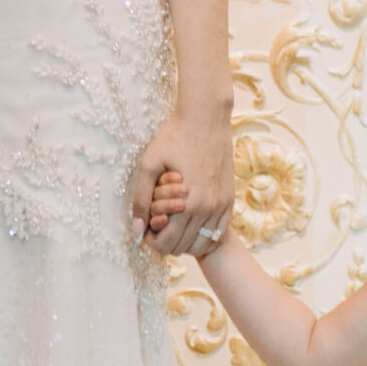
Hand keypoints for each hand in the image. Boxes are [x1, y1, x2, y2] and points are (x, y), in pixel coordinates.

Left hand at [132, 112, 233, 256]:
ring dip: (184, 240)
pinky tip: (190, 222)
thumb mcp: (149, 165)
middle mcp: (207, 210)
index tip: (145, 227)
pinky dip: (203, 235)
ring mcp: (221, 206)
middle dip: (165, 241)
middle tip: (156, 223)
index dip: (151, 240)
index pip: (166, 244)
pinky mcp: (229, 200)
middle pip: (182, 247)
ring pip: (202, 244)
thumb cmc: (174, 138)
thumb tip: (137, 232)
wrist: (206, 118)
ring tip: (172, 222)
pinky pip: (218, 232)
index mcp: (186, 204)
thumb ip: (141, 201)